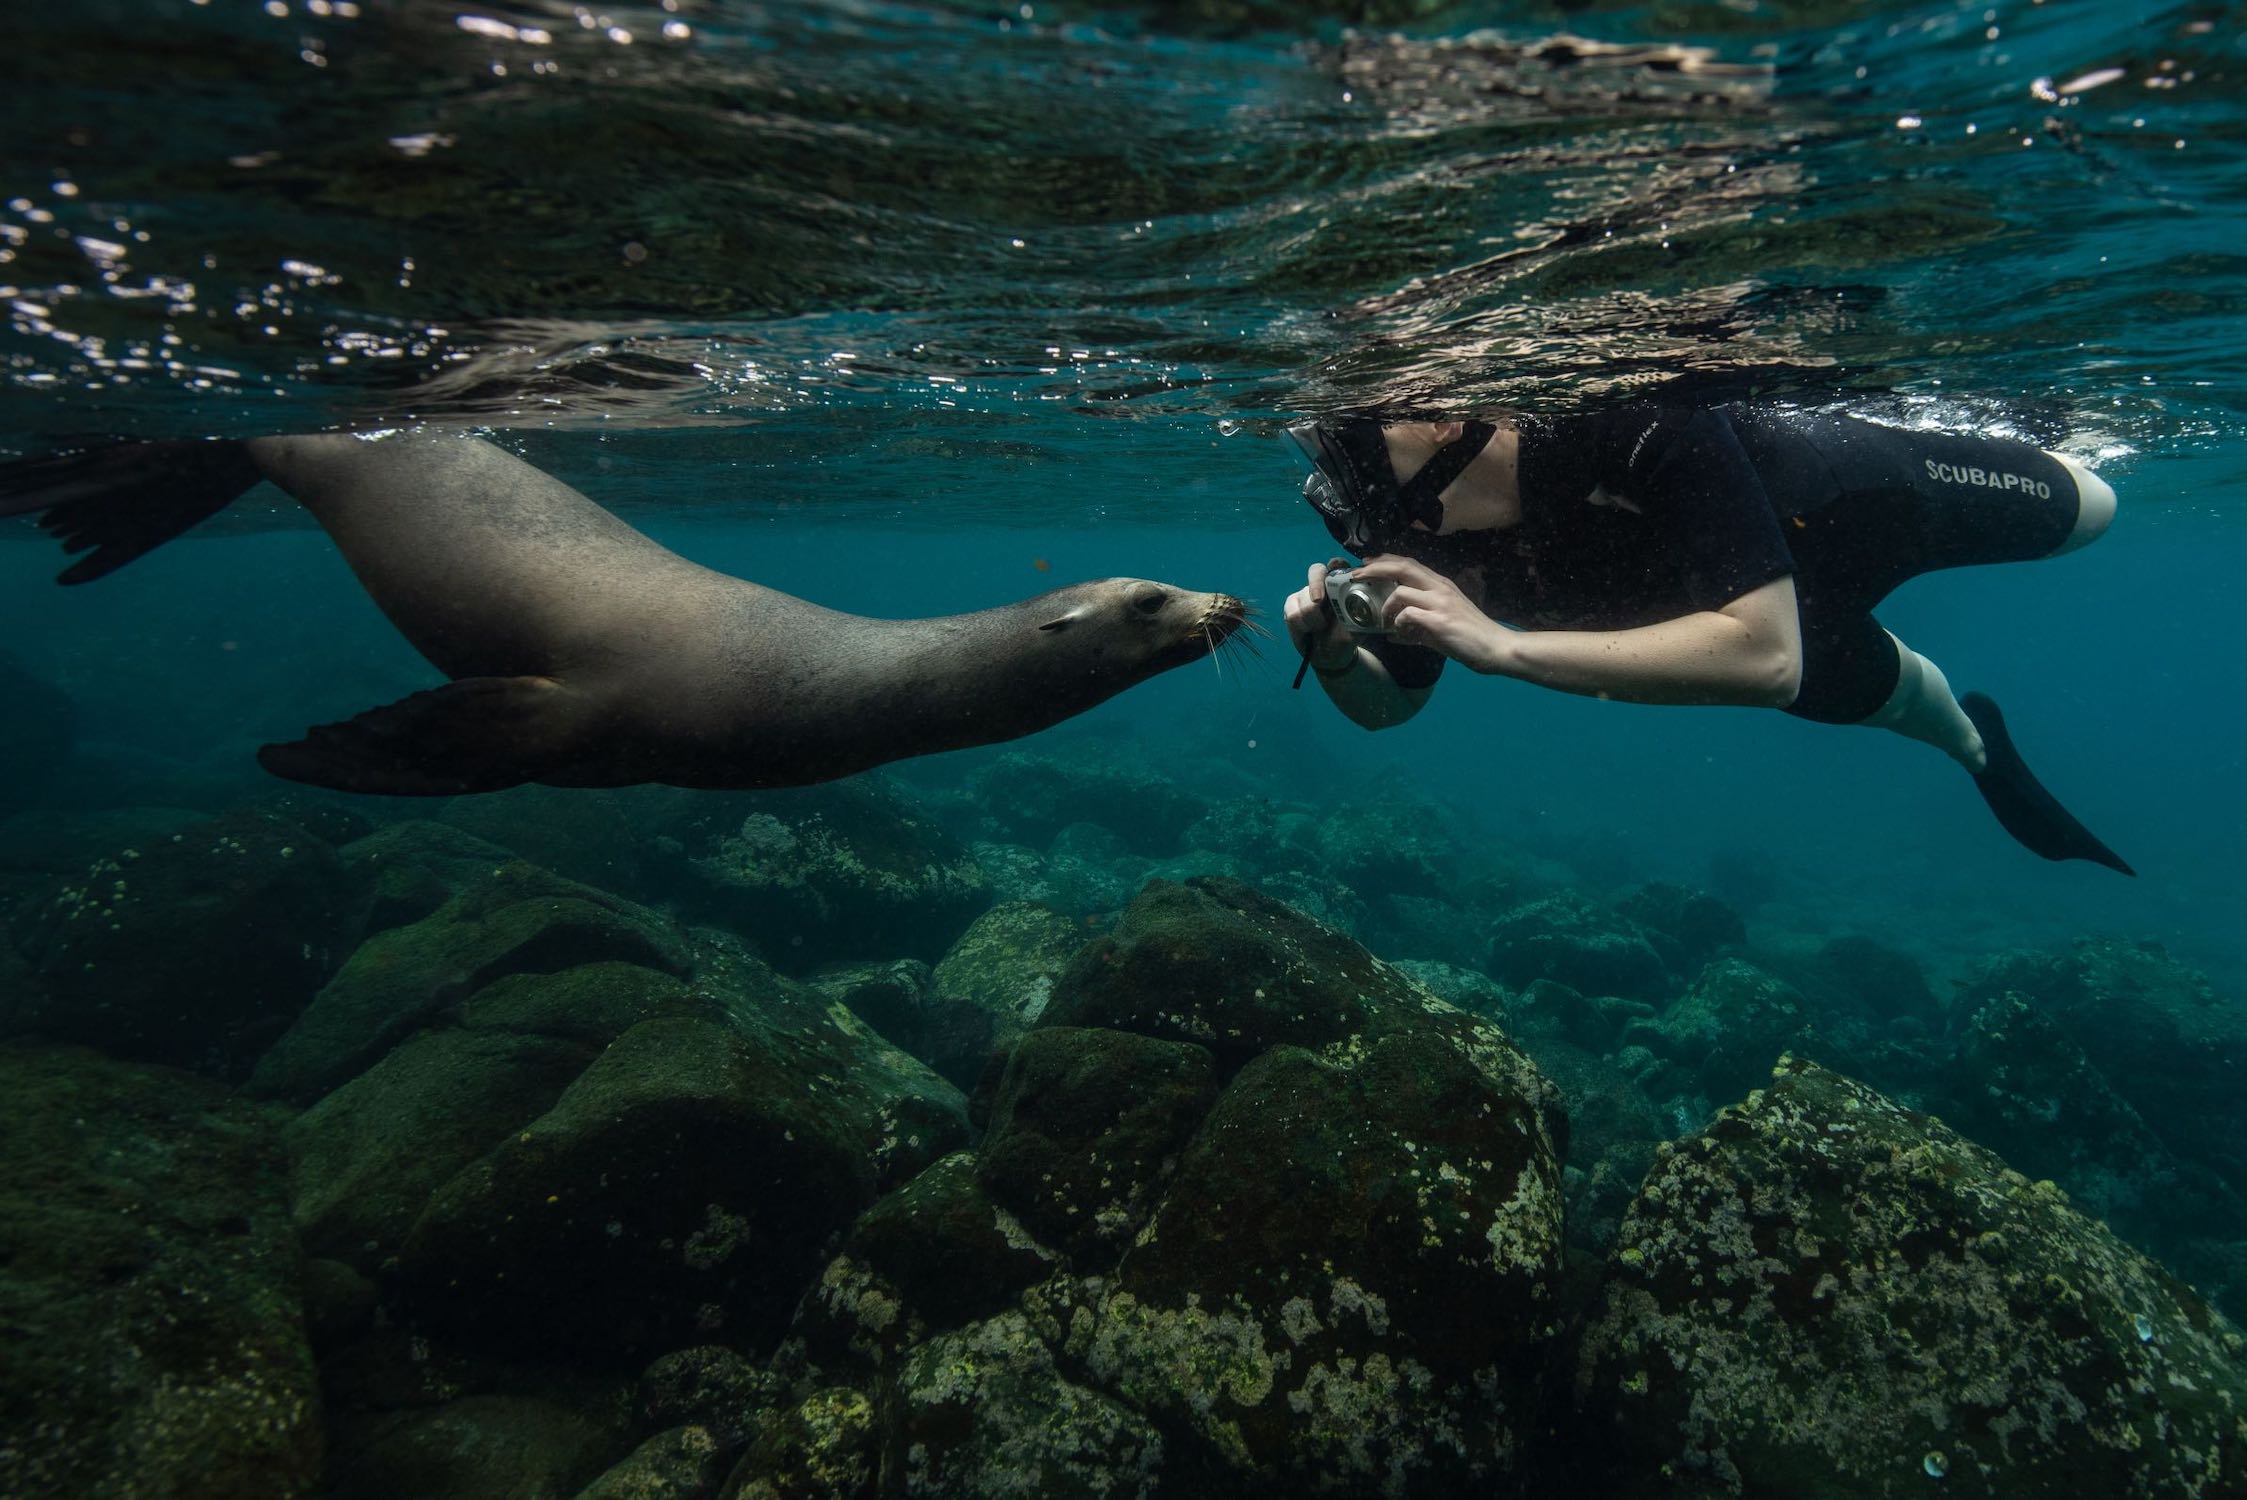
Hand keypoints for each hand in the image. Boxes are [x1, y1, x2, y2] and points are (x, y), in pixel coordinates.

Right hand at [1282, 558, 1358, 671]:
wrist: (1329, 655)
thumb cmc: (1346, 637)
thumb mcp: (1358, 629)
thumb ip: (1360, 617)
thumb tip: (1362, 612)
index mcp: (1342, 585)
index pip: (1339, 565)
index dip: (1337, 565)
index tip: (1338, 576)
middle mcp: (1323, 585)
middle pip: (1316, 570)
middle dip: (1315, 584)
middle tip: (1318, 601)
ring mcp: (1306, 594)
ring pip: (1303, 598)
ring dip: (1312, 618)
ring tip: (1320, 628)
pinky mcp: (1291, 605)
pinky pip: (1292, 613)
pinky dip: (1301, 626)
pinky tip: (1308, 631)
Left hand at [1352, 554, 1510, 672]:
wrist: (1496, 647)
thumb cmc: (1470, 637)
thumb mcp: (1441, 626)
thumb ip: (1416, 627)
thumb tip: (1393, 635)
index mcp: (1441, 584)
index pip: (1409, 563)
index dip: (1385, 560)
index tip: (1366, 563)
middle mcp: (1440, 588)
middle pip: (1402, 567)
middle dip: (1375, 568)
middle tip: (1356, 575)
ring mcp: (1441, 603)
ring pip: (1401, 592)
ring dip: (1385, 607)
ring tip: (1383, 621)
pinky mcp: (1440, 621)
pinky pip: (1408, 615)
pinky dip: (1398, 624)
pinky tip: (1399, 635)